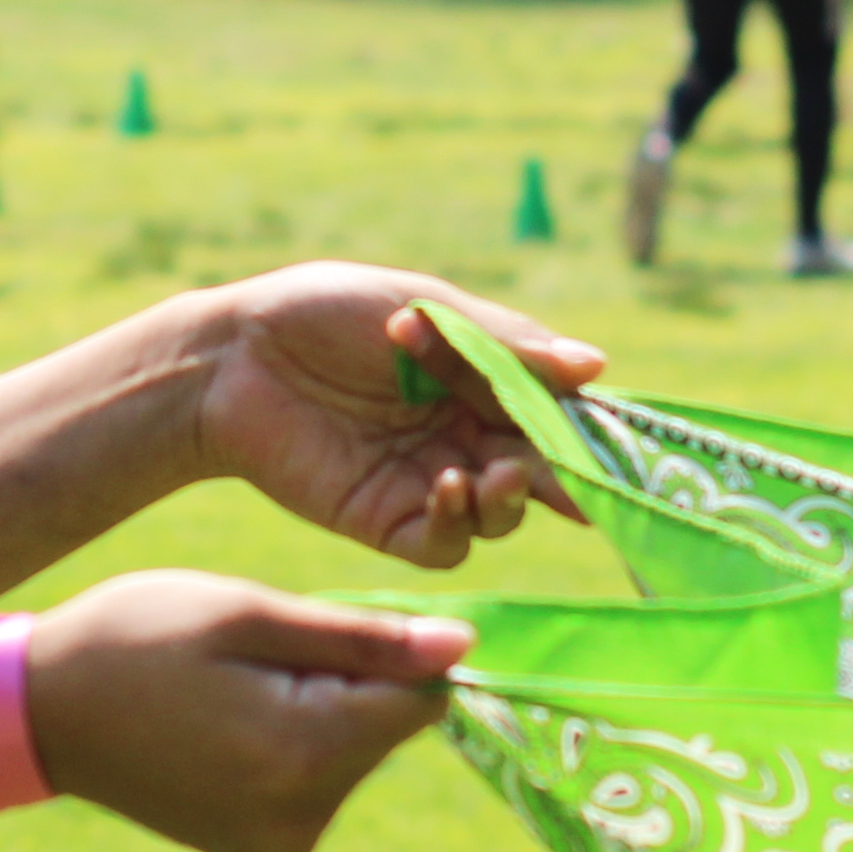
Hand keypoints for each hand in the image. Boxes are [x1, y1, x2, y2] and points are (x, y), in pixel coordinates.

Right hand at [22, 568, 467, 851]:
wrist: (38, 713)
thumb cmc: (136, 638)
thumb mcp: (247, 614)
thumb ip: (364, 638)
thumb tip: (467, 650)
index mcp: (305, 753)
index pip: (419, 700)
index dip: (385, 651)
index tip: (310, 631)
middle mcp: (304, 816)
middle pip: (385, 729)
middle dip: (345, 682)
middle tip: (250, 657)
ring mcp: (283, 845)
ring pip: (354, 755)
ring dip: (318, 713)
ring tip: (227, 690)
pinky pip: (318, 784)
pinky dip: (292, 747)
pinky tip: (223, 726)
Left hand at [188, 268, 597, 569]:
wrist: (231, 356)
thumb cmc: (323, 312)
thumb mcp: (420, 307)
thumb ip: (502, 343)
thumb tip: (596, 365)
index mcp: (482, 380)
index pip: (555, 412)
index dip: (590, 430)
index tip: (620, 442)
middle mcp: (464, 436)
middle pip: (539, 471)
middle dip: (560, 476)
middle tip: (562, 473)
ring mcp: (428, 481)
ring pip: (501, 516)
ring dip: (511, 501)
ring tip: (494, 474)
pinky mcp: (386, 521)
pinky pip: (443, 544)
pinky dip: (457, 525)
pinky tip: (445, 489)